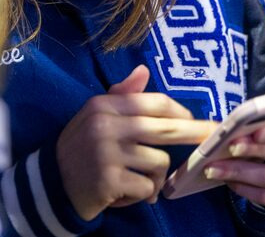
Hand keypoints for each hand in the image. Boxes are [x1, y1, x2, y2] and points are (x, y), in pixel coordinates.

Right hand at [56, 65, 216, 220]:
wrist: (51, 185)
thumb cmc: (81, 148)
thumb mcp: (95, 116)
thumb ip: (122, 95)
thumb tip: (143, 70)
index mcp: (105, 105)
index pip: (154, 102)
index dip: (181, 111)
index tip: (196, 119)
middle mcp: (106, 125)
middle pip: (166, 128)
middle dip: (194, 133)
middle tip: (213, 138)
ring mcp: (107, 152)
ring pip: (159, 162)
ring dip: (155, 178)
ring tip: (139, 181)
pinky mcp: (110, 180)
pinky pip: (147, 186)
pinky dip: (143, 194)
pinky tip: (127, 195)